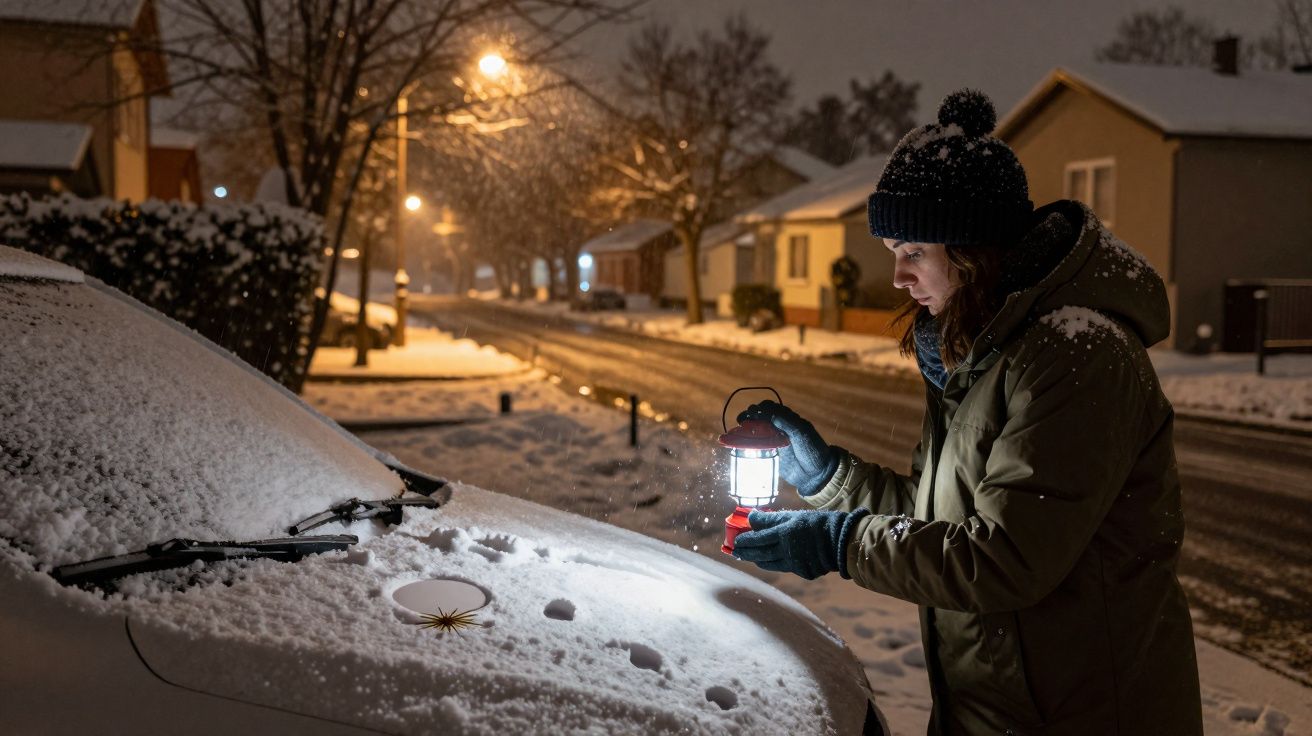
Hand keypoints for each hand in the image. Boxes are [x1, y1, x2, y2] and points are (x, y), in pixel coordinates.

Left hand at [732, 509, 866, 579]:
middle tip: (736, 551)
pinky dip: (774, 563)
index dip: (746, 539)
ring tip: (750, 556)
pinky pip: (784, 567)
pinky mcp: (802, 572)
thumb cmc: (819, 524)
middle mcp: (787, 550)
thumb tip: (753, 518)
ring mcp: (795, 563)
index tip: (737, 538)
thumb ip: (773, 519)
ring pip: (769, 564)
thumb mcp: (796, 516)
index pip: (758, 538)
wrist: (843, 542)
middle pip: (760, 553)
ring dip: (758, 559)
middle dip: (746, 552)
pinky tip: (770, 560)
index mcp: (785, 533)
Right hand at [737, 400, 838, 495]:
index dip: (760, 408)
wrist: (816, 474)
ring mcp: (773, 440)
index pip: (769, 408)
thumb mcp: (803, 434)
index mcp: (787, 419)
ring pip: (755, 431)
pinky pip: (755, 446)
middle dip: (749, 416)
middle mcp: (778, 427)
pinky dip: (746, 444)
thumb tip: (771, 414)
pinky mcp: (769, 454)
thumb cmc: (813, 450)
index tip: (753, 412)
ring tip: (736, 431)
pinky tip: (739, 444)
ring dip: (745, 429)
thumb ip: (788, 423)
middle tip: (742, 421)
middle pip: (759, 417)